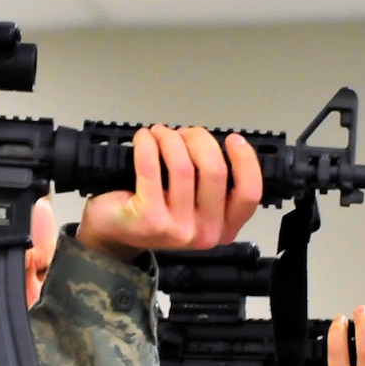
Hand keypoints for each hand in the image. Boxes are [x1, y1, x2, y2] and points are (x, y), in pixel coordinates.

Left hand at [77, 127, 261, 262]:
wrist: (115, 232)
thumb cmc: (156, 212)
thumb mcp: (195, 205)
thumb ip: (212, 182)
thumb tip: (212, 142)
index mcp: (224, 228)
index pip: (249, 193)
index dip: (245, 160)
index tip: (233, 139)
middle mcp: (204, 233)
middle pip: (215, 171)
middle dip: (199, 140)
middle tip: (183, 132)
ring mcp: (177, 228)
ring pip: (183, 166)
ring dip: (170, 139)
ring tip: (159, 133)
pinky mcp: (148, 218)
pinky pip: (151, 168)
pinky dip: (147, 145)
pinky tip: (143, 138)